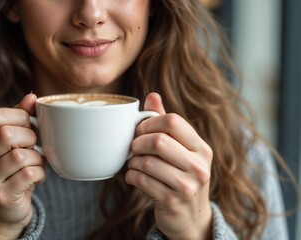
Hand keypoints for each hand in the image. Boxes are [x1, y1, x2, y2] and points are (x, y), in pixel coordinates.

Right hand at [0, 93, 45, 238]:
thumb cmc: (11, 170)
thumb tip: (31, 97)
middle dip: (29, 136)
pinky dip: (40, 173)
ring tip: (37, 162)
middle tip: (34, 145)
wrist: (4, 211)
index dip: (17, 116)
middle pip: (6, 134)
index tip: (28, 124)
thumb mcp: (12, 143)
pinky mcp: (0, 197)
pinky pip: (28, 175)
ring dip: (37, 157)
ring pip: (19, 156)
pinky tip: (38, 176)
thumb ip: (19, 119)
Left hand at [125, 93, 212, 239]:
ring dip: (133, 162)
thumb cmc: (181, 175)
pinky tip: (133, 177)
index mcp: (201, 148)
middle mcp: (198, 166)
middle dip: (137, 143)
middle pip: (158, 141)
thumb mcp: (181, 149)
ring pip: (147, 162)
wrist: (191, 217)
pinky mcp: (171, 201)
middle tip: (133, 148)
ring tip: (133, 163)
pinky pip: (141, 181)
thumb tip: (152, 95)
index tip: (140, 130)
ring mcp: (187, 186)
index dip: (149, 123)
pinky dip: (131, 176)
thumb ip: (166, 123)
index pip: (172, 121)